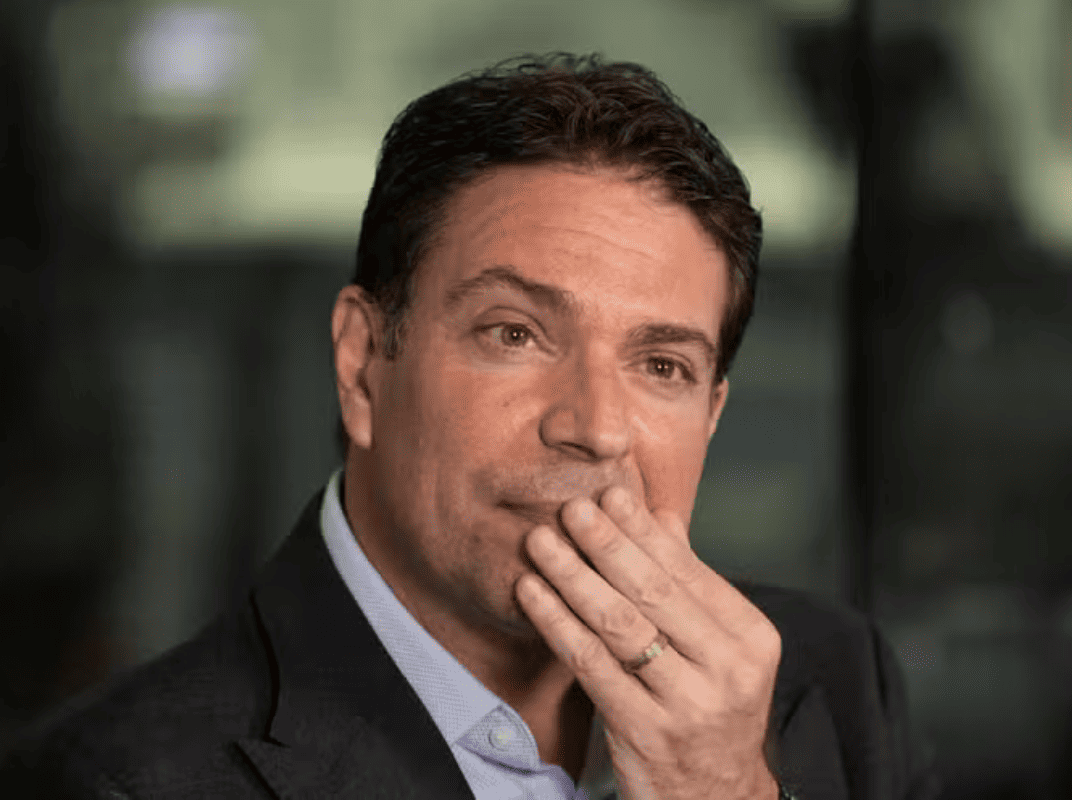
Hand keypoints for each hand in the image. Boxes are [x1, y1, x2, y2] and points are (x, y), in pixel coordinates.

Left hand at [515, 486, 780, 799]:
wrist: (715, 796)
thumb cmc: (709, 707)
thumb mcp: (718, 648)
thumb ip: (690, 583)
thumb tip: (662, 516)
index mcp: (751, 637)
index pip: (687, 570)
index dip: (642, 530)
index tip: (608, 495)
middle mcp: (728, 670)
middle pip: (653, 591)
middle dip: (605, 543)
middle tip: (570, 508)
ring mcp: (688, 704)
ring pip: (619, 624)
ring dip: (573, 576)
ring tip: (541, 541)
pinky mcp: (646, 731)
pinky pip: (591, 665)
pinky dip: (557, 623)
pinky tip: (532, 593)